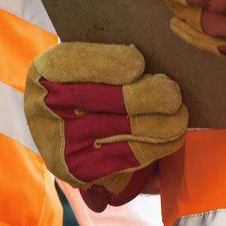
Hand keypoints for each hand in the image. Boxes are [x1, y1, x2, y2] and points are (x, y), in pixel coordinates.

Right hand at [24, 43, 185, 210]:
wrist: (75, 138)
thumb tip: (150, 55)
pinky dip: (159, 145)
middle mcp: (46, 110)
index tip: (139, 63)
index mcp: (45, 73)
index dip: (108, 62)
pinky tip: (174, 135)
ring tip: (180, 113)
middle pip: (105, 99)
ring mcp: (62, 144)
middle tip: (173, 93)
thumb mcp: (90, 67)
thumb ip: (111, 58)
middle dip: (147, 95)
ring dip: (162, 122)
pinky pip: (130, 156)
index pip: (73, 62)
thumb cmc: (93, 87)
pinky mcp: (83, 170)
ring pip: (125, 128)